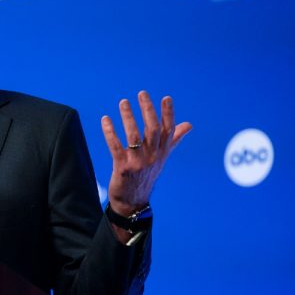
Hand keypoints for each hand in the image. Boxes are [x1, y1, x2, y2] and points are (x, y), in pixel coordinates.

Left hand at [101, 91, 191, 217]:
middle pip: (152, 130)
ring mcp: (138, 163)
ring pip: (134, 136)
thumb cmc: (147, 175)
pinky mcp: (123, 167)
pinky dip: (110, 131)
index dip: (168, 113)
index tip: (166, 97)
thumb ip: (173, 139)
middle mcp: (152, 157)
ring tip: (123, 102)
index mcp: (162, 152)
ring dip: (128, 117)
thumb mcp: (162, 158)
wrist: (133, 201)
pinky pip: (115, 146)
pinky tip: (105, 119)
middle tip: (142, 93)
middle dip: (148, 110)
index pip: (168, 130)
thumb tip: (189, 124)